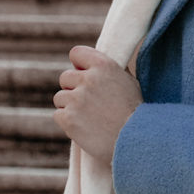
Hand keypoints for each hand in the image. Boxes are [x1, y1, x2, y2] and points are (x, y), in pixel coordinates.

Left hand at [52, 45, 142, 167]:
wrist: (135, 140)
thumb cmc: (135, 112)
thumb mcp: (128, 82)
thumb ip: (109, 71)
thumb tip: (95, 63)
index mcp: (103, 65)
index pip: (76, 53)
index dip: (78, 65)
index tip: (83, 74)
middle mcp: (88, 78)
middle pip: (65, 77)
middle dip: (73, 88)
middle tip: (88, 103)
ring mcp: (76, 98)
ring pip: (60, 98)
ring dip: (70, 107)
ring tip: (89, 118)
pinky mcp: (68, 118)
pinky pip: (58, 115)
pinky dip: (67, 122)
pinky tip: (84, 127)